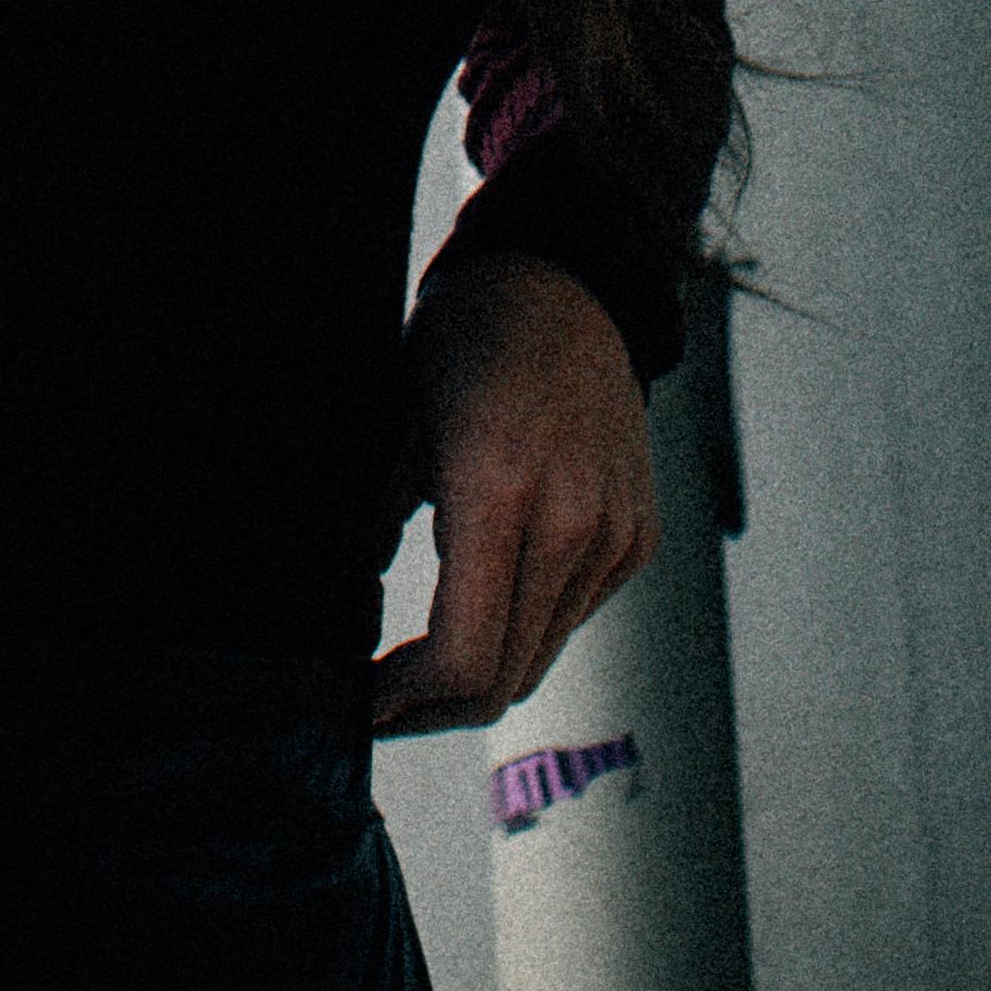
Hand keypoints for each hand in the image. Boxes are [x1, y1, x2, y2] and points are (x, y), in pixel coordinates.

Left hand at [369, 246, 656, 735]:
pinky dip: (524, 629)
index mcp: (500, 493)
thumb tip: (352, 605)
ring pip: (540, 656)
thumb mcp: (398, 422)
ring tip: (422, 667)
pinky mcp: (638, 538)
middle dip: (436, 707)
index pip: (464, 657)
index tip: (364, 706)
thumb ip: (376, 521)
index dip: (407, 702)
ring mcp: (615, 536)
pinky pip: (571, 616)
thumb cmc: (469, 339)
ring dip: (481, 674)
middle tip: (384, 707)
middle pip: (504, 677)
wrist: (567, 283)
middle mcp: (571, 525)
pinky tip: (483, 605)